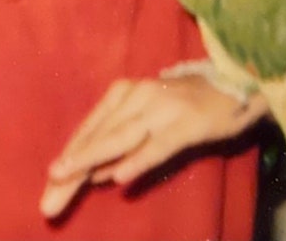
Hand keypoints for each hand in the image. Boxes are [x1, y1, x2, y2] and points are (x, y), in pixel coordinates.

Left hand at [38, 75, 267, 218]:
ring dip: (90, 162)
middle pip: (97, 138)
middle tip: (48, 203)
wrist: (237, 82)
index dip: (68, 162)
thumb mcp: (148, 121)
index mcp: (122, 93)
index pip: (88, 132)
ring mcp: (161, 106)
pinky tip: (120, 178)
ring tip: (65, 181)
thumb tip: (93, 174)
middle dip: (71, 171)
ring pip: (119, 139)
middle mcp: (136, 95)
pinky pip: (159, 145)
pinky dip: (139, 160)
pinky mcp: (187, 122)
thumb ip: (122, 145)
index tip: (48, 191)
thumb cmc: (188, 105)